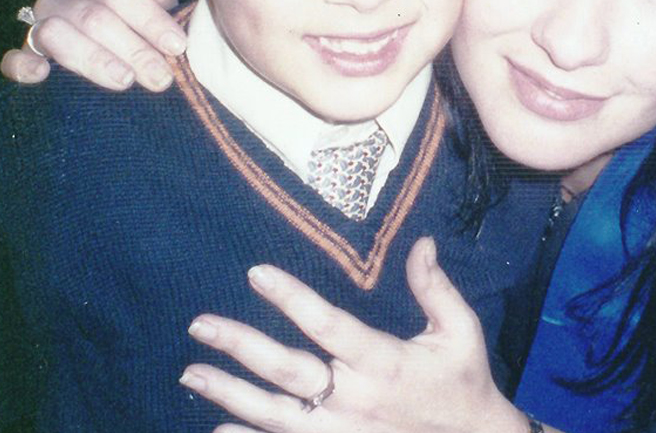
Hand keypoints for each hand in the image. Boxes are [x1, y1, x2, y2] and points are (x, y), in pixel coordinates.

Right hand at [0, 0, 185, 90]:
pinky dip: (24, 65)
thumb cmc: (133, 29)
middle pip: (93, 17)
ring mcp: (39, 26)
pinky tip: (43, 74)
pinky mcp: (24, 56)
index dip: (149, 17)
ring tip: (126, 80)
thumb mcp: (149, 12)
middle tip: (161, 76)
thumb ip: (157, 0)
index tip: (177, 45)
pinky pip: (13, 59)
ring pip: (58, 35)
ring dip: (95, 59)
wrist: (104, 53)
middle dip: (133, 48)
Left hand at [180, 238, 529, 432]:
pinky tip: (217, 426)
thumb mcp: (459, 331)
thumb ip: (434, 287)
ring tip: (191, 373)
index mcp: (384, 362)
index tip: (256, 273)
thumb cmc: (464, 381)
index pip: (329, 325)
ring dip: (229, 393)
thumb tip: (421, 241)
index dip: (292, 299)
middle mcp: (356, 399)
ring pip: (275, 414)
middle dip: (240, 346)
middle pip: (288, 372)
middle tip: (200, 325)